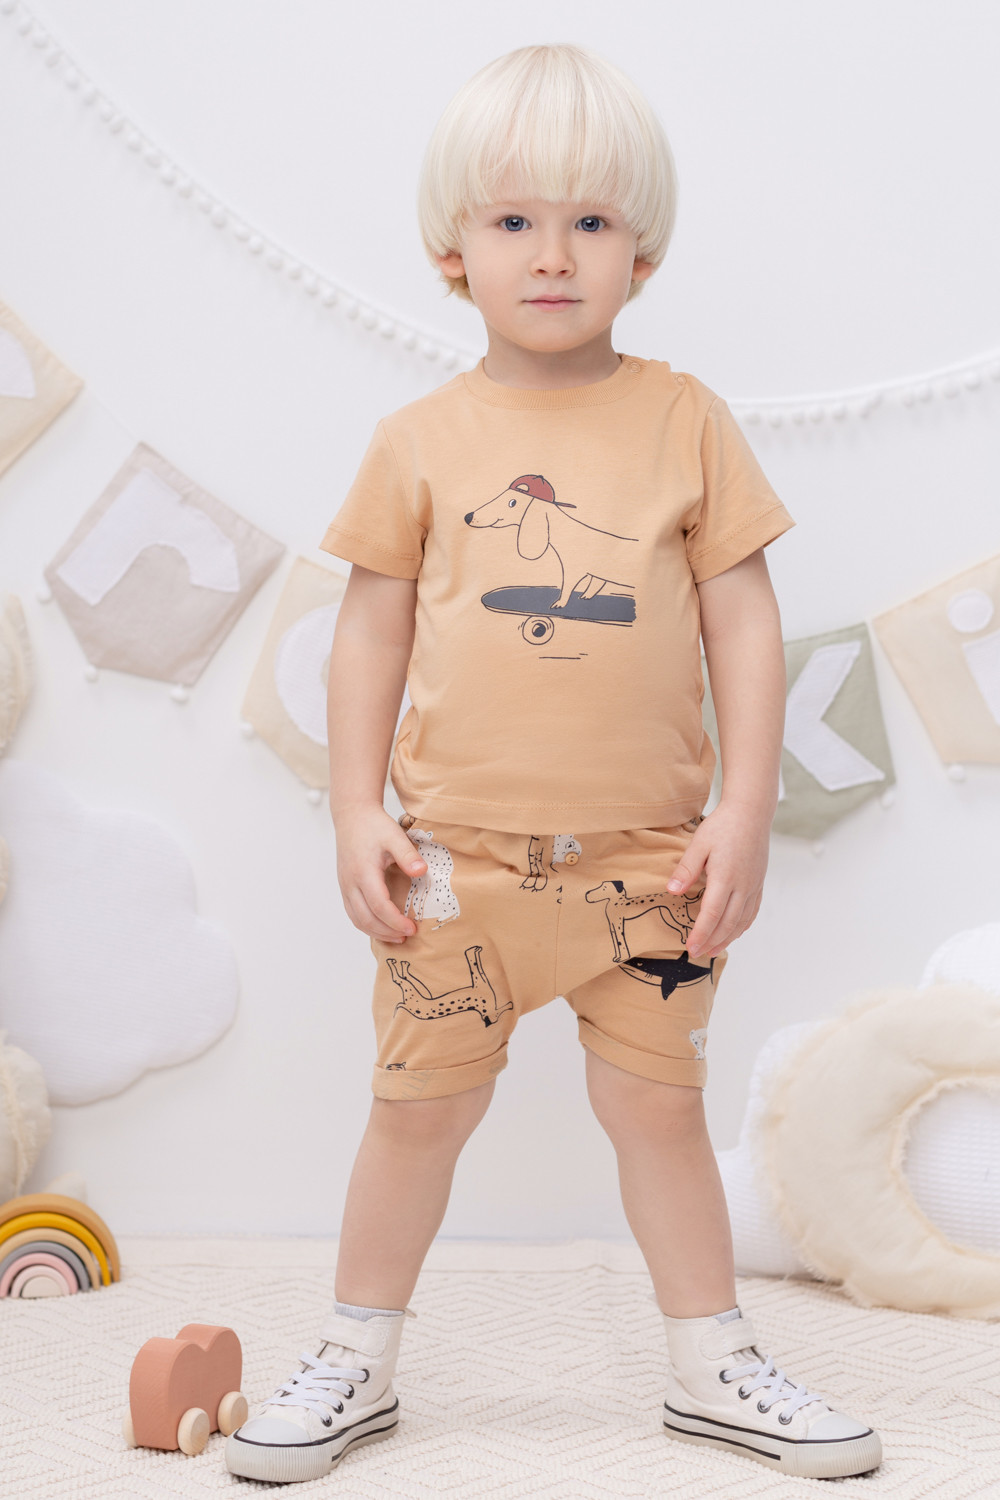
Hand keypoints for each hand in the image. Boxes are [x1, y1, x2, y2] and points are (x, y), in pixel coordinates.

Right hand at [333, 804, 426, 943]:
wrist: (352, 816)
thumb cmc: (374, 826)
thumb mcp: (394, 835)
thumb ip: (407, 854)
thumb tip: (421, 871)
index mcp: (363, 872)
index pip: (379, 906)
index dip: (396, 921)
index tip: (412, 928)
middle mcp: (350, 883)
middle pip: (366, 918)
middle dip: (387, 931)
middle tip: (407, 935)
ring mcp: (345, 886)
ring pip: (357, 919)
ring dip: (376, 932)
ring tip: (396, 936)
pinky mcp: (345, 886)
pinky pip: (353, 913)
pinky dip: (366, 924)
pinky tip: (381, 927)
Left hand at [666, 802, 770, 958]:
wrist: (752, 812)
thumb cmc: (723, 825)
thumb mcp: (699, 843)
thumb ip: (686, 868)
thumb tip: (672, 891)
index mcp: (725, 877)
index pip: (712, 914)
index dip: (701, 933)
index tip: (690, 947)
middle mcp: (742, 886)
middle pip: (727, 923)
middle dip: (712, 941)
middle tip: (697, 954)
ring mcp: (753, 886)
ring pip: (741, 921)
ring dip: (727, 938)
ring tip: (713, 950)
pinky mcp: (758, 883)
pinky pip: (752, 911)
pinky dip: (742, 926)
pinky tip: (734, 932)